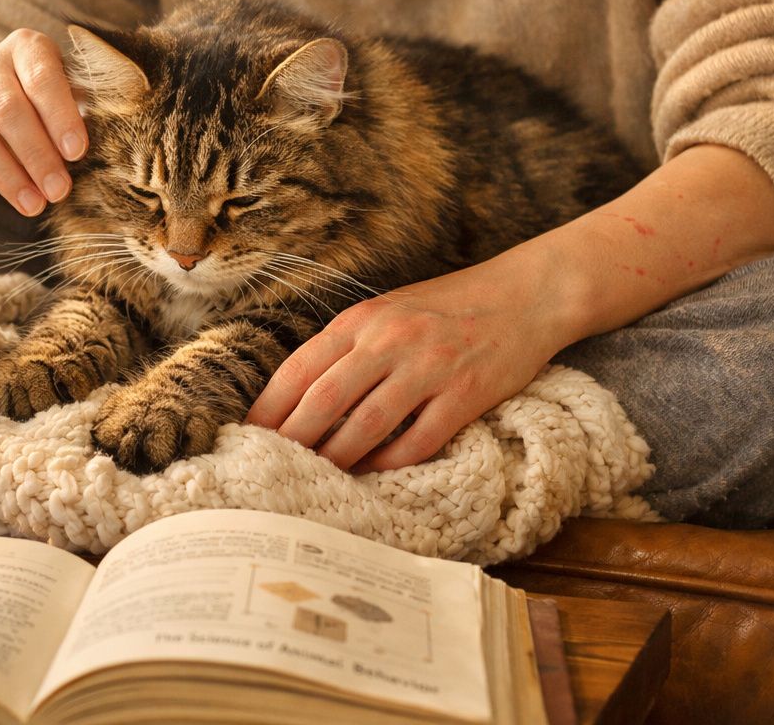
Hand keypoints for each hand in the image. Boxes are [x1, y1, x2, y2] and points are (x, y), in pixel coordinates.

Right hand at [0, 29, 86, 215]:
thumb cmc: (45, 98)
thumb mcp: (69, 90)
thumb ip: (88, 104)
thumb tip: (116, 137)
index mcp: (27, 48)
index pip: (41, 76)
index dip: (59, 115)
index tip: (77, 153)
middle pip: (7, 109)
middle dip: (36, 155)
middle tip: (58, 192)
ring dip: (5, 173)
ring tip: (33, 205)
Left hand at [244, 258, 569, 471]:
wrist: (526, 294)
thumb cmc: (447, 306)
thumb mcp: (387, 312)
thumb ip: (347, 346)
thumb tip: (299, 396)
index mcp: (362, 320)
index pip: (299, 367)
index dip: (269, 406)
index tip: (247, 435)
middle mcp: (390, 341)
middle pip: (324, 400)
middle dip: (292, 440)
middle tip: (271, 467)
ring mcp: (429, 368)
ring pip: (366, 425)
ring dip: (337, 458)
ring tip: (316, 479)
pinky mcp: (466, 394)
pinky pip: (419, 440)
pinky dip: (391, 462)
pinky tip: (374, 475)